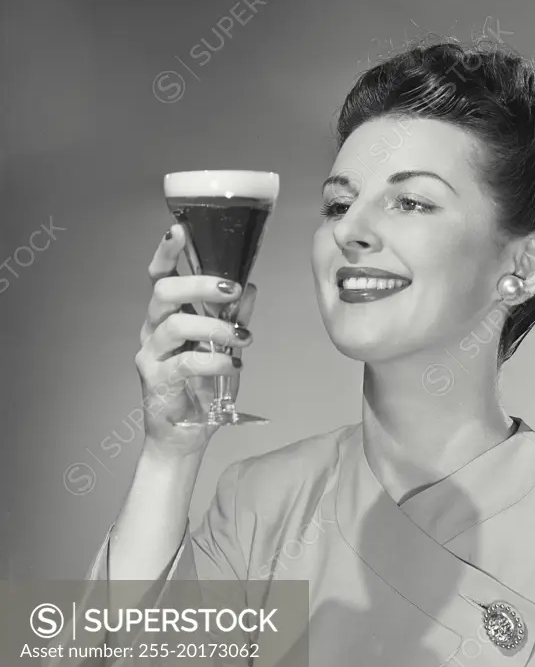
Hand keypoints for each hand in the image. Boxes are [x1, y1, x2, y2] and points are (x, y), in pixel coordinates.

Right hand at [135, 224, 256, 455]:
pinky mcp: (156, 381)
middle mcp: (153, 330)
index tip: (180, 229)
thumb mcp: (226, 348)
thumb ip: (235, 318)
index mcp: (166, 315)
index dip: (166, 251)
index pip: (159, 275)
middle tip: (230, 289)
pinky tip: (233, 364)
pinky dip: (214, 361)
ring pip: (175, 324)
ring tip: (242, 339)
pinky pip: (185, 362)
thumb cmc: (202, 389)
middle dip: (199, 283)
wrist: (185, 437)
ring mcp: (151, 355)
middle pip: (163, 291)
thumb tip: (250, 287)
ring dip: (215, 327)